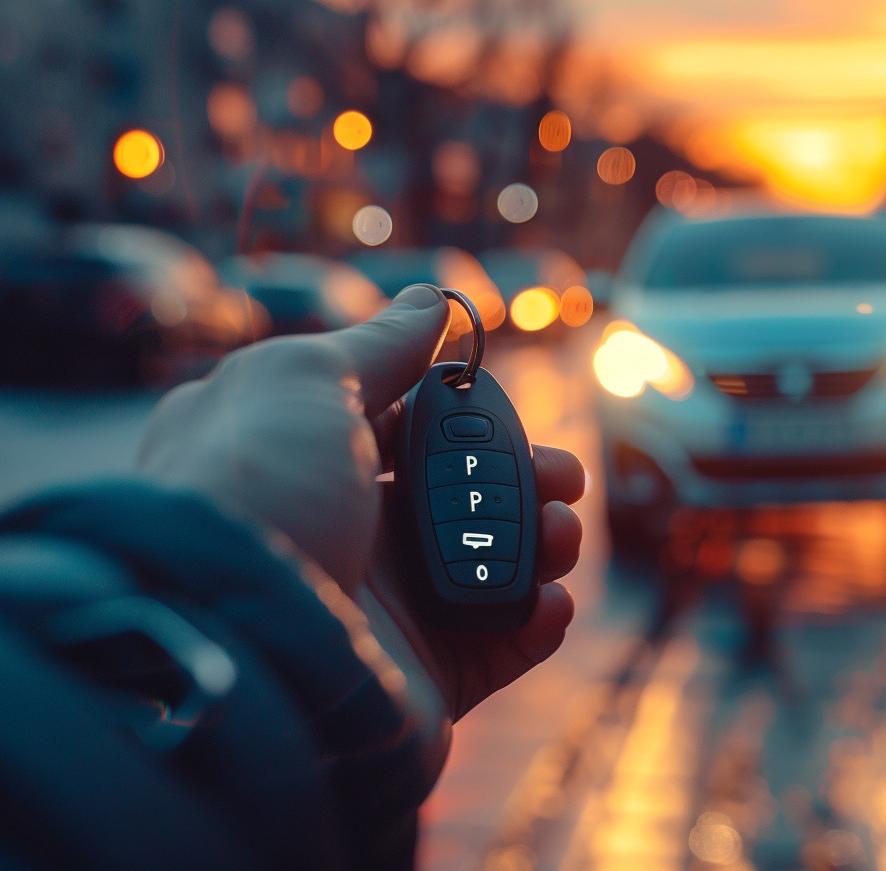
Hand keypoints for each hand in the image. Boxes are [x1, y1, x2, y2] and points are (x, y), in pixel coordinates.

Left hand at [137, 283, 583, 721]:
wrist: (237, 644)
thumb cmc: (256, 494)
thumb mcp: (305, 381)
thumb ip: (378, 344)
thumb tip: (431, 301)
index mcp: (315, 461)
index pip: (406, 428)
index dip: (462, 416)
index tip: (497, 408)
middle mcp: (351, 530)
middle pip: (464, 493)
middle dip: (526, 476)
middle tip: (564, 474)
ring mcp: (388, 604)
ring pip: (495, 562)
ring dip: (546, 540)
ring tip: (559, 533)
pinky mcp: (424, 670)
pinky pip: (502, 640)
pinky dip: (539, 619)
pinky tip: (547, 601)